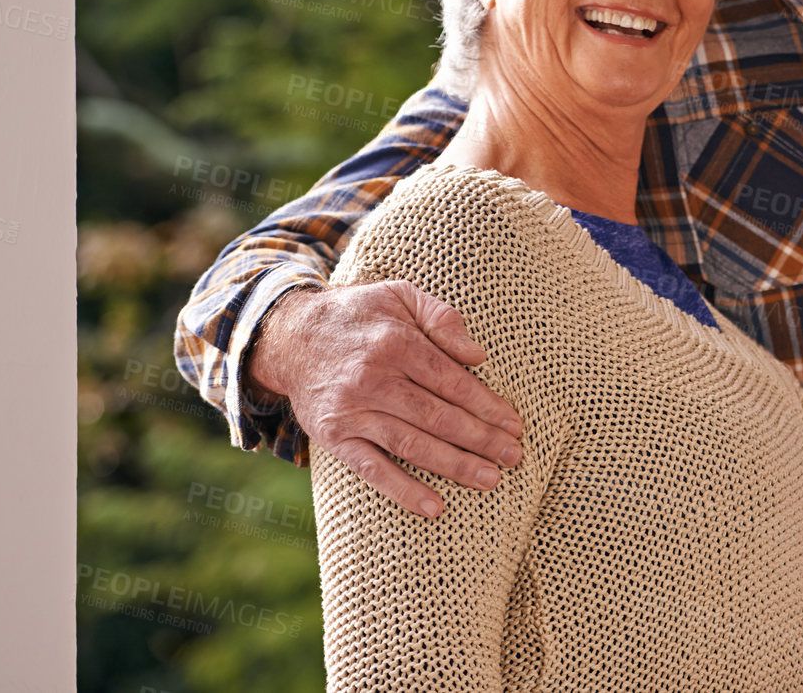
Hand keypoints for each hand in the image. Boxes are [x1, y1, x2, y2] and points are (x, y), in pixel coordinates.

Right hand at [249, 281, 524, 517]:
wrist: (288, 336)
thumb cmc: (357, 314)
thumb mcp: (399, 295)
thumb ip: (442, 318)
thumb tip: (478, 355)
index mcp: (396, 343)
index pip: (453, 382)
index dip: (487, 406)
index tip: (514, 424)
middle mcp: (374, 379)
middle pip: (438, 417)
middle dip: (481, 439)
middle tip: (514, 456)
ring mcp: (352, 412)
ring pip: (412, 445)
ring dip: (455, 466)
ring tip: (490, 479)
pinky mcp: (334, 437)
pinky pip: (371, 469)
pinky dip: (403, 490)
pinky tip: (434, 507)